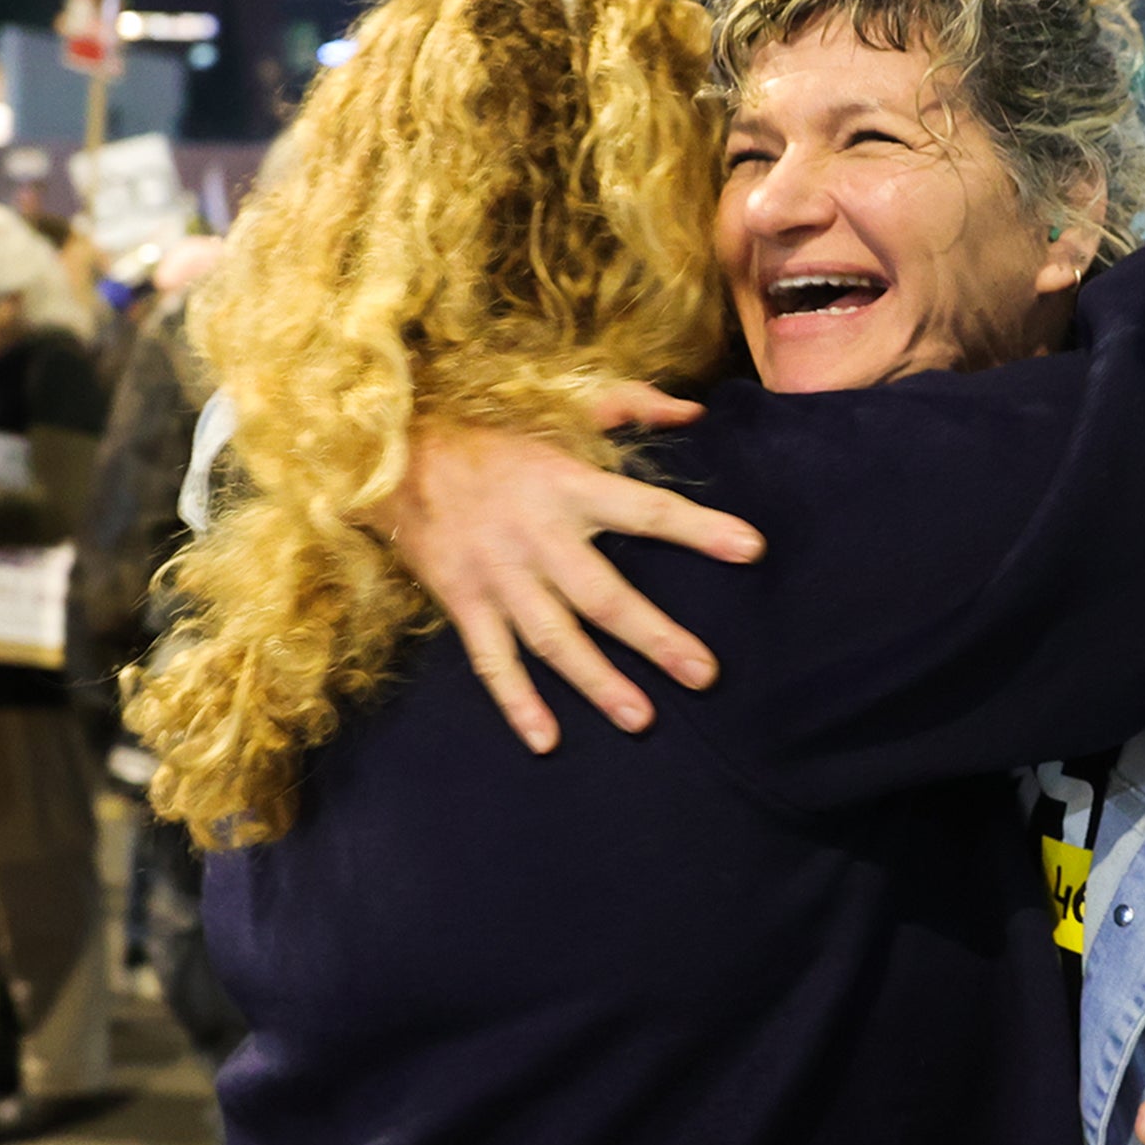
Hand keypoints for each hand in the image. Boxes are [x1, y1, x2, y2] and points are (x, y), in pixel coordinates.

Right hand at [379, 385, 764, 752]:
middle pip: (605, 596)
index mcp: (569, 486)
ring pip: (555, 639)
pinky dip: (517, 702)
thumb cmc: (492, 435)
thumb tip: (694, 411)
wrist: (393, 453)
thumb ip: (632, 406)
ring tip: (641, 720)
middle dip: (655, 638)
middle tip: (703, 674)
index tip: (751, 549)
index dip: (700, 529)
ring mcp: (499, 576)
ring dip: (598, 682)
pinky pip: (493, 661)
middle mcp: (538, 537)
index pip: (648, 510)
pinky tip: (546, 738)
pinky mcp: (463, 602)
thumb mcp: (561, 407)